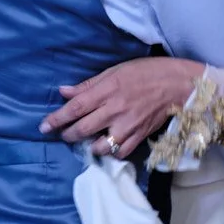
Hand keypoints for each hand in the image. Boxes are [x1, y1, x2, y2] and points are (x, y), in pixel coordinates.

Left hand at [39, 58, 203, 158]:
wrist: (179, 85)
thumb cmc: (146, 72)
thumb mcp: (116, 70)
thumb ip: (89, 84)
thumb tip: (64, 91)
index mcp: (108, 90)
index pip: (76, 107)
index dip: (57, 118)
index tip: (44, 126)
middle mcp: (115, 110)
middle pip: (83, 128)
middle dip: (66, 134)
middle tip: (60, 134)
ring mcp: (128, 126)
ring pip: (99, 145)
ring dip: (86, 145)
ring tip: (82, 141)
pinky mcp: (139, 137)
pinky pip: (119, 153)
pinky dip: (108, 152)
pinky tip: (104, 146)